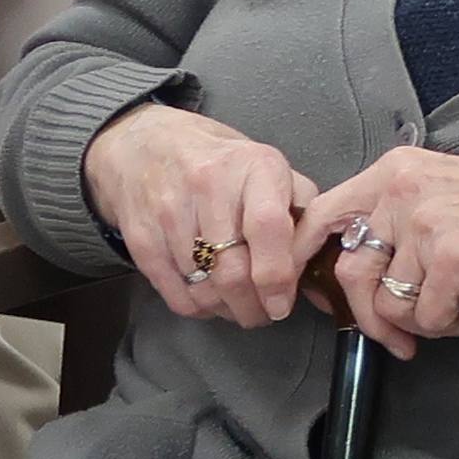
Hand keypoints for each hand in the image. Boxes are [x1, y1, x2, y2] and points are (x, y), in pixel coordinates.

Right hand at [83, 104, 339, 323]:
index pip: (269, 229)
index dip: (278, 277)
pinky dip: (198, 308)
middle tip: (265, 313)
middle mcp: (209, 187)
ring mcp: (170, 213)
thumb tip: (317, 257)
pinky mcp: (142, 237)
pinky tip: (211, 300)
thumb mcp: (268, 166)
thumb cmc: (220, 162)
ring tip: (240, 306)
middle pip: (233, 271)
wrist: (145, 145)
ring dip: (228, 310)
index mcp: (253, 167)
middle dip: (254, 307)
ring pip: (205, 289)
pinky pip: (176, 294)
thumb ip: (298, 206)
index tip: (282, 303)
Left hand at [313, 146, 458, 357]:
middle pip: (351, 273)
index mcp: (390, 174)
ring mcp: (424, 225)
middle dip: (370, 317)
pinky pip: (427, 317)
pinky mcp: (450, 258)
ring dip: (420, 322)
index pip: (322, 216)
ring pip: (390, 303)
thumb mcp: (432, 186)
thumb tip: (352, 268)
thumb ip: (389, 215)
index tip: (301, 292)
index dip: (300, 259)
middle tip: (397, 338)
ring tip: (454, 310)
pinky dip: (450, 324)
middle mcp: (399, 193)